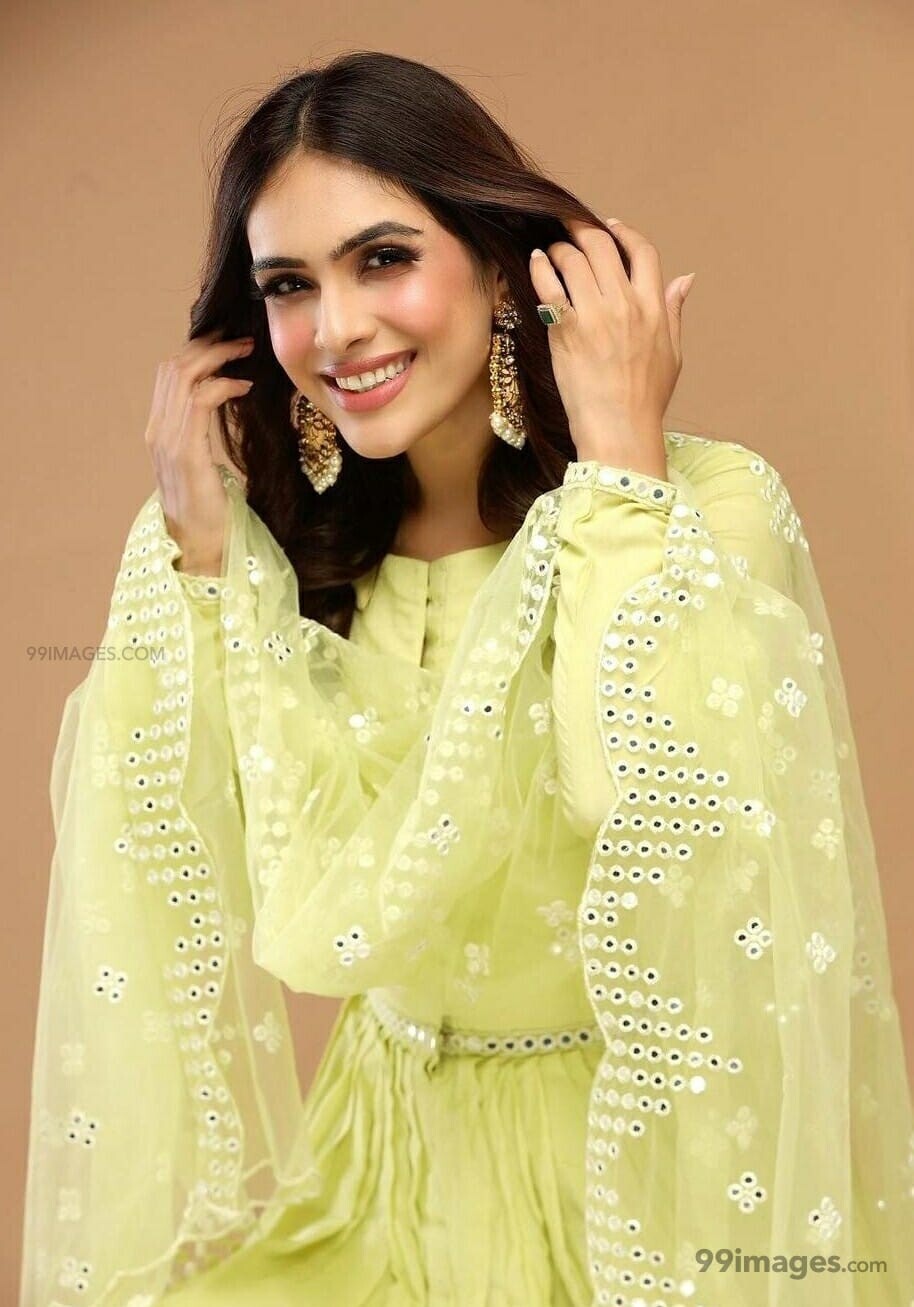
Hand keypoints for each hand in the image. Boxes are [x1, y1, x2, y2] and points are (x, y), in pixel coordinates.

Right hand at [144, 329, 252, 572]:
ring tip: (245, 354)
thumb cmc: (208, 505)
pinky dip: (222, 385)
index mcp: (159, 430)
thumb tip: (225, 400)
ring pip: (184, 377)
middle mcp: (158, 431)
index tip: (228, 342)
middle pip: (174, 366)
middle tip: (242, 340)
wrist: (199, 544)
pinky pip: (199, 402)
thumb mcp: (201, 460)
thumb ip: (201, 431)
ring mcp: (168, 441)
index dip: (197, 350)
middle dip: (209, 346)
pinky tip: (243, 386)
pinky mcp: (186, 454)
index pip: (169, 373)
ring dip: (218, 358)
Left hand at [528, 216, 693, 476]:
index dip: (625, 233)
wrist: (620, 429)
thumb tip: (685, 279)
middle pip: (603, 246)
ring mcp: (595, 316)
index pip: (643, 252)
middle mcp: (626, 304)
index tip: (611, 226)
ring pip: (574, 259)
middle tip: (569, 228)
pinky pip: (549, 286)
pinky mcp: (567, 331)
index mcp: (653, 308)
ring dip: (560, 249)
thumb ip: (674, 311)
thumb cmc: (646, 399)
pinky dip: (540, 267)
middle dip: (583, 230)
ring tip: (553, 252)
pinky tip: (536, 262)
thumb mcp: (672, 354)